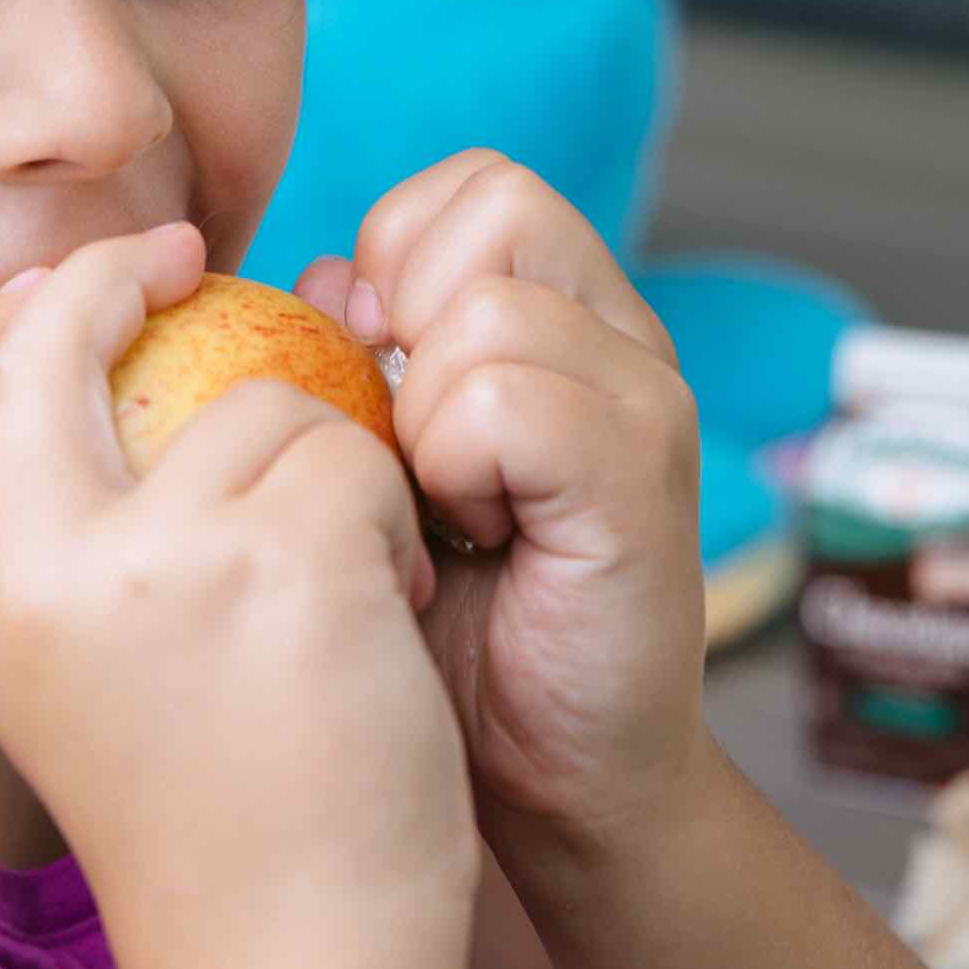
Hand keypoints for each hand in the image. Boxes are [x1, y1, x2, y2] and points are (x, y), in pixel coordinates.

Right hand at [0, 222, 475, 968]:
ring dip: (319, 460)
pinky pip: (351, 456)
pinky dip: (391, 517)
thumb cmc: (214, 824)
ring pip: (252, 397)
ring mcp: (159, 564)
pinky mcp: (284, 565)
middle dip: (114, 272)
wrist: (296, 959)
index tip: (64, 284)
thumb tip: (80, 370)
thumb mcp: (76, 683)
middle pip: (44, 342)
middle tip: (191, 257)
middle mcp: (40, 577)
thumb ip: (60, 550)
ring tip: (341, 581)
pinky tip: (386, 614)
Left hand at [300, 153, 707, 861]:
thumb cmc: (447, 628)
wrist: (543, 781)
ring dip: (422, 413)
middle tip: (410, 439)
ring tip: (440, 505)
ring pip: (486, 309)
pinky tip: (468, 540)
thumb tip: (324, 277)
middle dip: (409, 315)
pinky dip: (453, 467)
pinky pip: (504, 399)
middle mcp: (623, 337)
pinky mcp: (643, 477)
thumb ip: (356, 360)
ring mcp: (645, 400)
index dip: (396, 258)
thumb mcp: (378, 464)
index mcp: (568, 316)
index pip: (472, 187)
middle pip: (494, 204)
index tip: (375, 374)